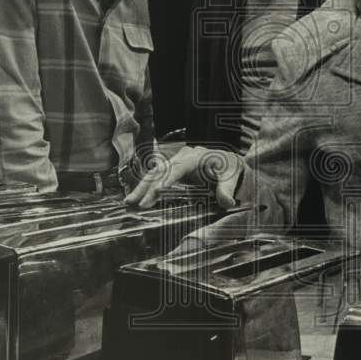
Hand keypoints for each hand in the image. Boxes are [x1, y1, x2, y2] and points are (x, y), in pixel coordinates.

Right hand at [124, 145, 242, 209]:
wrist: (228, 164)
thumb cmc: (230, 169)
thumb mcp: (231, 177)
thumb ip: (227, 189)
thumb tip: (227, 203)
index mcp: (197, 156)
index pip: (179, 167)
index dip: (168, 179)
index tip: (157, 191)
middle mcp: (184, 157)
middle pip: (162, 170)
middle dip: (147, 186)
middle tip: (136, 202)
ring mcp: (177, 163)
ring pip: (156, 173)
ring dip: (142, 188)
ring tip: (129, 202)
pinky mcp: (174, 171)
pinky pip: (158, 178)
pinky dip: (148, 189)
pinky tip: (138, 200)